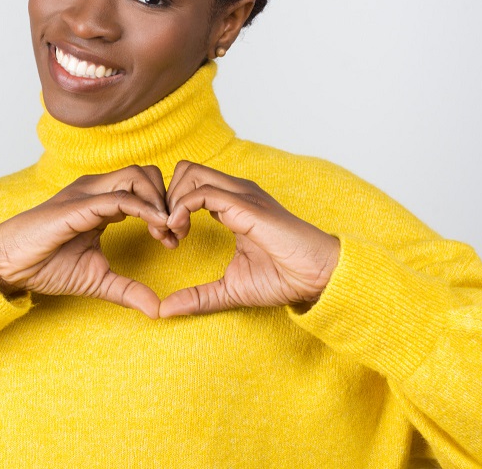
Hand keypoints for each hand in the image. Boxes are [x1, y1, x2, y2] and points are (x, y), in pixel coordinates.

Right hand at [0, 165, 175, 318]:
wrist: (8, 265)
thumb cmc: (45, 266)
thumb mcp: (97, 279)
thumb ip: (128, 289)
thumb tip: (157, 309)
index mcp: (101, 201)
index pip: (144, 188)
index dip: (165, 210)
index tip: (173, 240)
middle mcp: (96, 190)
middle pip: (147, 173)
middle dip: (168, 200)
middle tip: (173, 234)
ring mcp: (87, 193)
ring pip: (137, 176)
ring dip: (159, 202)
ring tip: (164, 233)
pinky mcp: (79, 204)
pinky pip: (120, 198)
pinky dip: (144, 209)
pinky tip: (156, 228)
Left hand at [159, 161, 340, 317]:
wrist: (317, 277)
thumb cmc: (283, 278)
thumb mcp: (230, 289)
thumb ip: (198, 296)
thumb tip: (164, 310)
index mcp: (233, 205)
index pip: (190, 185)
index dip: (170, 208)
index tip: (167, 240)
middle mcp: (235, 192)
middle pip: (185, 170)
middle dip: (165, 198)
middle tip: (165, 234)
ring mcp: (241, 194)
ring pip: (190, 172)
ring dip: (171, 201)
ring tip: (173, 234)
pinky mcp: (244, 205)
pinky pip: (201, 191)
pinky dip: (181, 207)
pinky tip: (179, 231)